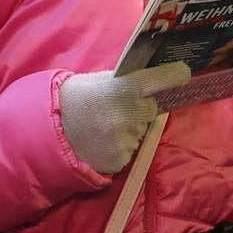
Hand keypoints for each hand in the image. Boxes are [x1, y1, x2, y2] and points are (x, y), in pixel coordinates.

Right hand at [57, 65, 190, 174]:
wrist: (50, 133)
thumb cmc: (75, 100)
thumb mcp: (98, 80)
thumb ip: (125, 80)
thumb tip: (151, 78)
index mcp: (125, 88)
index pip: (162, 78)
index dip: (174, 75)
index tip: (183, 73)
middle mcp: (130, 114)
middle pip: (151, 109)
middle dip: (140, 107)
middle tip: (117, 107)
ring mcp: (127, 139)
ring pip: (140, 131)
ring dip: (129, 128)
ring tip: (103, 125)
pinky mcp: (121, 160)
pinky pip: (130, 150)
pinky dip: (120, 146)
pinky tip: (102, 140)